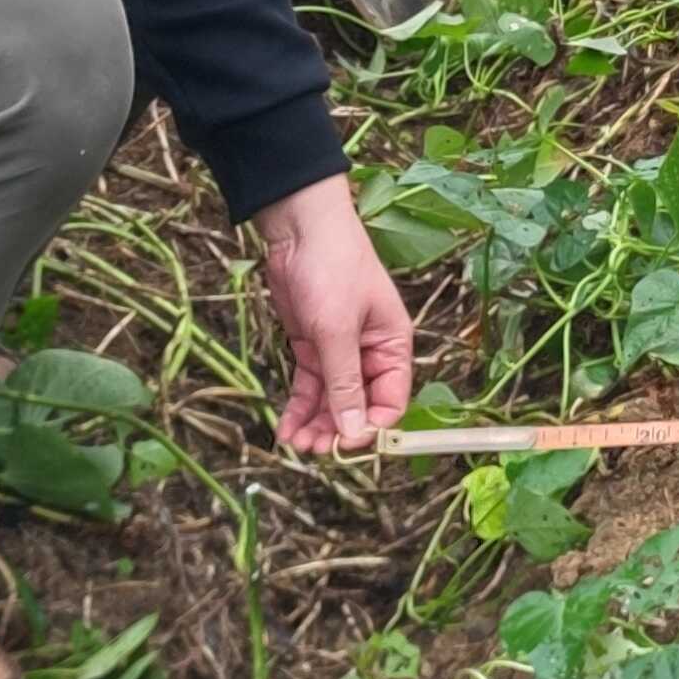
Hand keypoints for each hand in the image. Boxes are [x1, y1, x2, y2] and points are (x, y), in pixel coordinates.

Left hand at [252, 175, 417, 454]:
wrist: (299, 229)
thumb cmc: (331, 269)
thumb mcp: (337, 330)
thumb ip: (344, 383)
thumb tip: (355, 432)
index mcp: (393, 346)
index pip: (391, 401)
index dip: (371, 427)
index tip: (344, 445)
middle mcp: (370, 354)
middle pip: (358, 406)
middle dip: (336, 430)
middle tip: (311, 450)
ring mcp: (340, 351)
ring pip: (332, 401)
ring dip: (315, 424)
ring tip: (295, 444)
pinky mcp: (312, 346)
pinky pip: (310, 387)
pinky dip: (299, 408)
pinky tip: (285, 428)